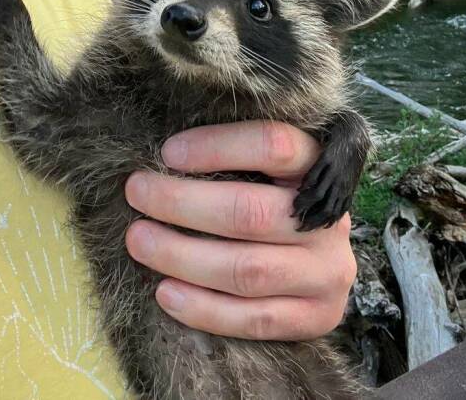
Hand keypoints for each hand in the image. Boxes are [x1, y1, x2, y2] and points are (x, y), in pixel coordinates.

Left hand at [124, 121, 355, 340]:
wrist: (322, 263)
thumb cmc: (273, 200)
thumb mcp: (268, 169)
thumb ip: (232, 160)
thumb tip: (163, 156)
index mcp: (319, 168)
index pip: (274, 146)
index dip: (219, 147)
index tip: (168, 152)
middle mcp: (329, 222)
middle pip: (251, 213)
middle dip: (183, 203)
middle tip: (136, 192)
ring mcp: (327, 274)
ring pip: (248, 270)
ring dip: (183, 257)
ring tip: (139, 241)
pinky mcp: (317, 317)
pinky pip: (254, 319)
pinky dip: (204, 308)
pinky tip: (165, 292)